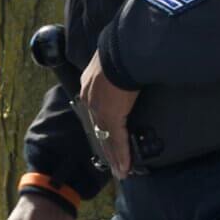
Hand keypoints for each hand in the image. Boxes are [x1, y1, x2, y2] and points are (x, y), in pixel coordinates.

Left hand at [80, 51, 139, 177]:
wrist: (123, 50)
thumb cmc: (122, 48)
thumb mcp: (114, 57)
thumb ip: (117, 66)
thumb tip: (129, 64)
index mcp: (90, 84)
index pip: (94, 109)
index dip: (101, 125)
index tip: (105, 135)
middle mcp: (91, 99)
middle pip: (98, 129)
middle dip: (106, 149)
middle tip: (112, 164)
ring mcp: (100, 110)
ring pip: (106, 139)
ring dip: (114, 157)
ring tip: (119, 171)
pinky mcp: (112, 117)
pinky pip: (117, 141)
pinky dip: (122, 155)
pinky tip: (125, 167)